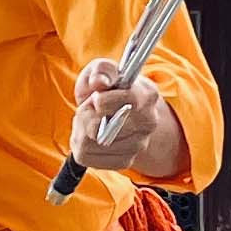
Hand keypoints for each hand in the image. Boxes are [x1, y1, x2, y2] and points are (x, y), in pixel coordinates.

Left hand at [70, 58, 185, 180]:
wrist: (114, 111)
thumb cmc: (106, 88)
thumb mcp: (102, 69)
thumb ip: (101, 70)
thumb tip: (100, 81)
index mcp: (147, 95)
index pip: (127, 102)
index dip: (103, 101)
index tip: (95, 98)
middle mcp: (148, 123)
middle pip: (106, 127)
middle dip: (88, 116)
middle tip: (88, 108)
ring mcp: (138, 145)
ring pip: (93, 143)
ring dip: (81, 130)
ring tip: (88, 120)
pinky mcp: (124, 161)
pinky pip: (90, 158)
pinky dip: (82, 146)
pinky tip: (89, 136)